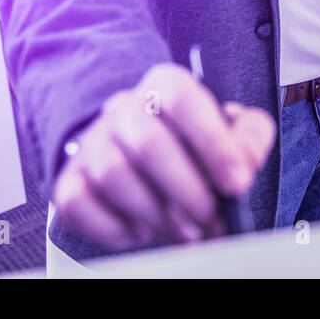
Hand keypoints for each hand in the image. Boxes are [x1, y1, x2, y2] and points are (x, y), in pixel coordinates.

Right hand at [51, 62, 275, 251]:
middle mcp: (124, 109)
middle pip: (148, 144)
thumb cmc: (194, 142)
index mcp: (165, 86)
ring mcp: (92, 143)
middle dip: (188, 191)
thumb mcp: (232, 129)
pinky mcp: (70, 179)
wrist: (142, 154)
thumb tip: (244, 162)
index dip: (213, 142)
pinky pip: (79, 204)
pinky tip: (141, 232)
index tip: (237, 183)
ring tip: (186, 232)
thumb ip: (249, 136)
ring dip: (156, 214)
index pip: (183, 100)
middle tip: (213, 221)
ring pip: (114, 175)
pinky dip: (114, 227)